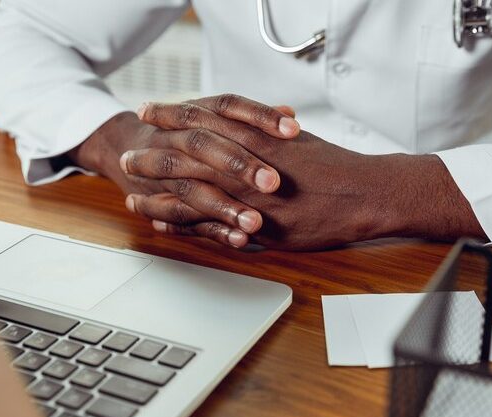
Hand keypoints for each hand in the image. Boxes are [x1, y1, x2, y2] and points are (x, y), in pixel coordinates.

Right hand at [67, 99, 299, 246]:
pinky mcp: (161, 203)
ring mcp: (165, 173)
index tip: (293, 130)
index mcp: (196, 114)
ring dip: (224, 207)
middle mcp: (175, 138)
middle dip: (238, 164)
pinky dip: (213, 230)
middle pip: (204, 145)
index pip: (228, 107)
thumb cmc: (185, 137)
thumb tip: (290, 112)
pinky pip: (184, 219)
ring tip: (256, 223)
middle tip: (273, 183)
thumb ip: (252, 121)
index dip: (260, 116)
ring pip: (192, 188)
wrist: (126, 149)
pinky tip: (240, 241)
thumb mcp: (213, 120)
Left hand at [126, 96, 484, 249]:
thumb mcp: (298, 139)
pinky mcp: (258, 227)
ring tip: (132, 197)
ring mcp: (249, 198)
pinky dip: (184, 227)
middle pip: (186, 157)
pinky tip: (162, 226)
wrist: (365, 193)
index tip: (148, 113)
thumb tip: (255, 119)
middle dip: (153, 157)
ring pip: (190, 195)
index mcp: (256, 138)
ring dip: (158, 197)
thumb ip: (269, 130)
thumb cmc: (335, 165)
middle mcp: (247, 166)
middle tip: (126, 158)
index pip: (202, 121)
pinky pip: (211, 228)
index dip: (171, 116)